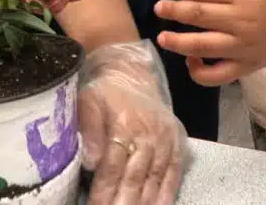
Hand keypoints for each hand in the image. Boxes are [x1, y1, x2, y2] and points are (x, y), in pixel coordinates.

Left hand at [79, 41, 187, 204]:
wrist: (133, 74)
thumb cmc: (106, 94)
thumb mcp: (89, 101)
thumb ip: (88, 128)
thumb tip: (89, 160)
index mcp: (125, 122)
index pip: (113, 166)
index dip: (103, 193)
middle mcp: (149, 131)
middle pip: (135, 176)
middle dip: (123, 203)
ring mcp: (166, 138)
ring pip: (154, 178)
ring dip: (144, 202)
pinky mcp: (178, 141)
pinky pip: (174, 171)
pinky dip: (167, 192)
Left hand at [154, 0, 265, 85]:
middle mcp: (240, 20)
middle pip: (198, 16)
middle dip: (174, 11)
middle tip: (159, 9)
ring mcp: (241, 47)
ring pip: (202, 46)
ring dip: (177, 42)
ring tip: (163, 38)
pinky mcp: (245, 67)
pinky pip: (217, 75)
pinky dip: (198, 72)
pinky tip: (190, 62)